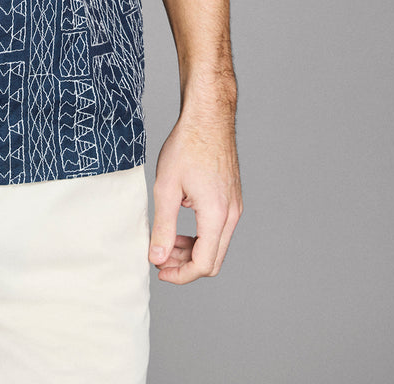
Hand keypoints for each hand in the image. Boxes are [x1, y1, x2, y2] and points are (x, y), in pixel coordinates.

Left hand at [149, 105, 241, 283]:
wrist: (208, 118)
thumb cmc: (187, 146)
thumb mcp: (166, 188)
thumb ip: (163, 227)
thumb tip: (157, 259)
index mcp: (216, 215)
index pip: (204, 264)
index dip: (180, 275)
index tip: (159, 270)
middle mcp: (232, 215)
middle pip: (213, 260)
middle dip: (186, 265)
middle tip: (160, 256)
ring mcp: (235, 206)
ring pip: (217, 245)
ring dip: (192, 249)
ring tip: (167, 239)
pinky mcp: (233, 199)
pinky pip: (219, 228)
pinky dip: (201, 234)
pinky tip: (180, 219)